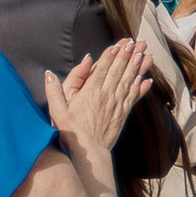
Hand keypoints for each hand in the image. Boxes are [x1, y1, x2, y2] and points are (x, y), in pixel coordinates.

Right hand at [46, 37, 149, 163]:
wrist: (89, 153)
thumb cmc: (70, 132)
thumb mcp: (56, 112)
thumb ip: (53, 91)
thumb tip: (49, 74)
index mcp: (90, 92)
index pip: (102, 69)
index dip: (111, 55)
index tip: (119, 44)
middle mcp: (106, 96)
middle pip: (118, 71)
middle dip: (128, 55)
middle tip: (136, 42)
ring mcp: (116, 105)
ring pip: (129, 81)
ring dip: (137, 67)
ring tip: (145, 54)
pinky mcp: (122, 114)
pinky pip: (133, 97)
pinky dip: (140, 87)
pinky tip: (146, 79)